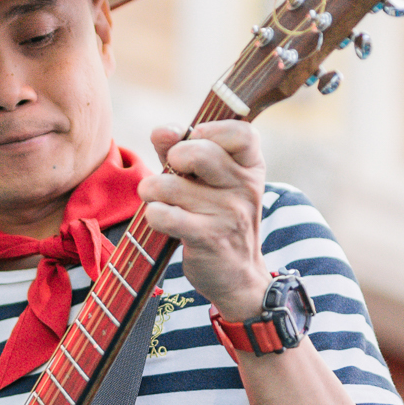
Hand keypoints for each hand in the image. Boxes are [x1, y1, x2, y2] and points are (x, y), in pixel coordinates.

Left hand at [139, 120, 271, 319]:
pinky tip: (160, 220)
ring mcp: (229, 214)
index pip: (242, 132)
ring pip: (169, 185)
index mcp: (251, 167)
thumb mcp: (210, 181)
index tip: (195, 139)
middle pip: (198, 152)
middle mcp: (245, 188)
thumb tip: (162, 131)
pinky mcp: (208, 238)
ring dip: (152, 191)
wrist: (237, 274)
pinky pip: (163, 214)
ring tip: (159, 200)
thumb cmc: (216, 216)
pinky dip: (152, 215)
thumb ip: (183, 149)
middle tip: (171, 172)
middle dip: (172, 158)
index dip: (211, 130)